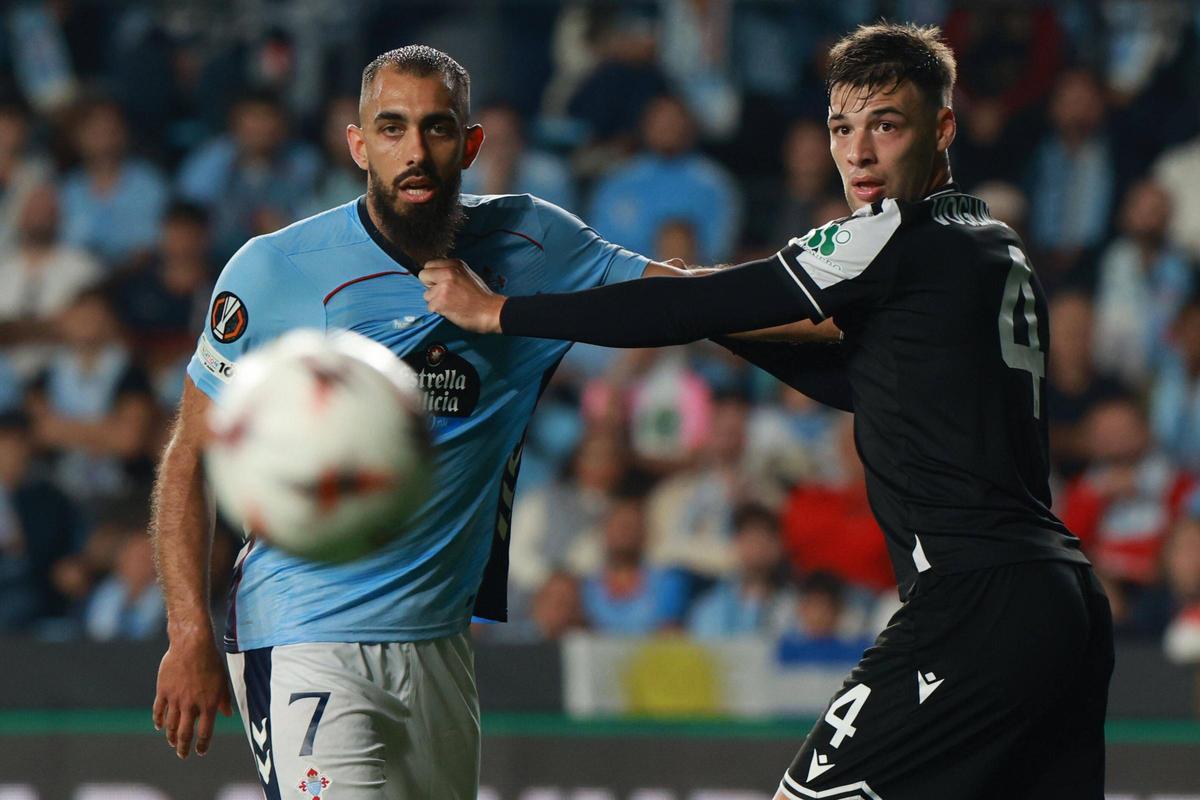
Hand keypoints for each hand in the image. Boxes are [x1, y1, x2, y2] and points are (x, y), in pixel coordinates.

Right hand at [153, 629, 232, 758]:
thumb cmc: (211, 662)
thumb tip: (228, 715)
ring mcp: (175, 699)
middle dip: (183, 747)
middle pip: (185, 734)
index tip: (200, 752)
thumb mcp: (223, 681)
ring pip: (171, 725)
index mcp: (208, 704)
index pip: (205, 732)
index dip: (202, 745)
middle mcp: (191, 705)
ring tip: (172, 742)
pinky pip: (158, 711)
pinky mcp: (163, 691)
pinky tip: (159, 726)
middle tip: (182, 754)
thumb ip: (224, 700)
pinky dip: (158, 721)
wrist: (192, 645)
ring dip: (171, 737)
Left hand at [420, 258, 505, 333]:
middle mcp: (448, 272)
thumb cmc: (482, 297)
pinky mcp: (441, 301)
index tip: (442, 284)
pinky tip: (452, 310)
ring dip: (436, 301)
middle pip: (423, 276)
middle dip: (430, 286)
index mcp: (455, 264)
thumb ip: (451, 273)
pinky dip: (439, 311)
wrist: (491, 311)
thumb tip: (435, 277)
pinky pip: (430, 306)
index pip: (429, 265)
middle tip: (444, 294)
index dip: (434, 276)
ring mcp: (444, 287)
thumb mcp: (468, 275)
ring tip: (452, 303)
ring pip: (426, 294)